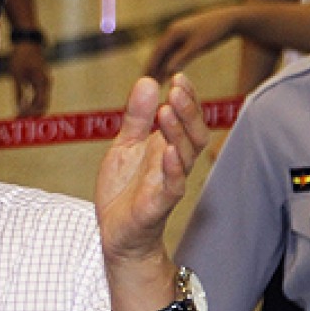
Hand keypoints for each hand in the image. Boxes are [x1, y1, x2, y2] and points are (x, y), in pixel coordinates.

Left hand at [9, 42, 50, 115]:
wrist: (26, 42)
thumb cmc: (21, 57)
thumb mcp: (17, 75)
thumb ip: (19, 92)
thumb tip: (19, 108)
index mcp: (42, 82)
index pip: (40, 104)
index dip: (30, 113)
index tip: (19, 117)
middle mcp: (46, 83)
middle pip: (42, 104)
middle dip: (31, 114)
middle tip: (18, 119)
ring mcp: (44, 82)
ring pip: (40, 101)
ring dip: (31, 109)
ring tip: (18, 114)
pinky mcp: (40, 80)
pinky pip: (37, 95)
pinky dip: (31, 102)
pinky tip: (22, 106)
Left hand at [94, 74, 208, 271]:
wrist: (116, 233)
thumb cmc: (124, 191)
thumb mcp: (125, 146)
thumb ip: (136, 117)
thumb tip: (148, 80)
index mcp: (166, 147)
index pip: (186, 119)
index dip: (186, 99)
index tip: (178, 77)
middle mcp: (173, 164)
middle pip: (193, 134)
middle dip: (188, 111)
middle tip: (177, 88)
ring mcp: (168, 184)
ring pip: (184, 156)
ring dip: (177, 133)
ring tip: (166, 110)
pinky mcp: (158, 205)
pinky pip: (172, 186)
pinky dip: (172, 168)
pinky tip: (167, 151)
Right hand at [146, 8, 238, 81]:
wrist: (231, 19)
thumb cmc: (215, 31)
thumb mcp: (198, 46)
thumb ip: (181, 58)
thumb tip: (166, 71)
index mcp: (172, 32)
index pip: (157, 52)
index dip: (150, 67)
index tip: (144, 80)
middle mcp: (173, 32)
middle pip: (159, 53)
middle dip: (152, 68)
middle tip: (146, 84)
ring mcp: (179, 34)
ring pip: (167, 54)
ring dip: (161, 67)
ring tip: (156, 82)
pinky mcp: (187, 38)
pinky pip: (174, 53)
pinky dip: (170, 63)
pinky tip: (169, 73)